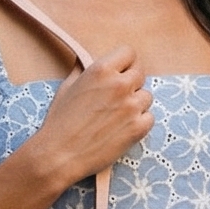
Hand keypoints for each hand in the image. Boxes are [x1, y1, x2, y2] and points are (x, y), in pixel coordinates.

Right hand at [26, 44, 152, 191]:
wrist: (59, 155)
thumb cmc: (59, 122)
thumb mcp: (67, 87)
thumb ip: (83, 71)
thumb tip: (87, 62)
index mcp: (101, 70)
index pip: (129, 53)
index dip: (125, 63)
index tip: (121, 72)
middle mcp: (119, 85)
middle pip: (140, 74)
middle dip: (131, 83)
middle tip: (117, 98)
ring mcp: (131, 106)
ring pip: (146, 96)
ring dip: (136, 104)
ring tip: (117, 116)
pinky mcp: (138, 127)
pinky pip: (150, 117)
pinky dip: (140, 122)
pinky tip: (122, 128)